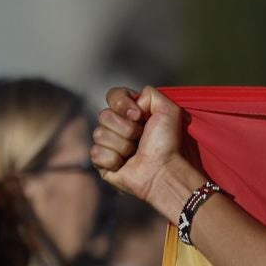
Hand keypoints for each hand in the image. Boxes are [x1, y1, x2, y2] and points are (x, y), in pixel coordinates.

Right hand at [90, 85, 196, 212]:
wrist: (164, 171)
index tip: (138, 116)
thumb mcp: (168, 110)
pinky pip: (96, 153)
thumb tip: (133, 100)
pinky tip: (125, 165)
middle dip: (126, 129)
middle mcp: (118, 126)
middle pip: (104, 115)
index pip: (113, 95)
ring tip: (135, 153)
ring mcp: (108, 144)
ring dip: (122, 145)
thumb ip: (151, 94)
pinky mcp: (102, 162)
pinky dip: (113, 160)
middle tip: (141, 139)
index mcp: (131, 112)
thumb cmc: (167, 144)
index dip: (122, 104)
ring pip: (99, 134)